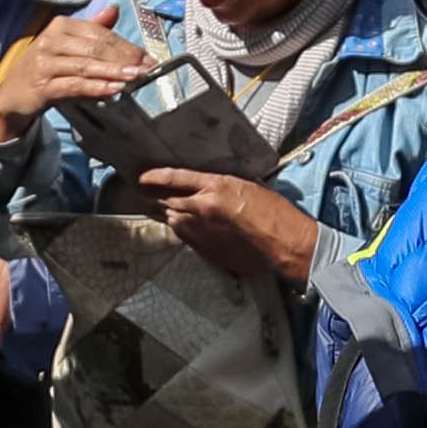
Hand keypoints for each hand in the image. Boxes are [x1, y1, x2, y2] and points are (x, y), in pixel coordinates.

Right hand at [0, 16, 158, 142]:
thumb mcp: (67, 45)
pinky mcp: (41, 86)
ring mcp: (44, 63)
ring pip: (86, 65)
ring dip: (113, 72)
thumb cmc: (46, 67)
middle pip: (95, 48)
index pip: (100, 33)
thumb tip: (114, 9)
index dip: (126, 45)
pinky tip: (113, 89)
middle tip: (147, 68)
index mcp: (60, 26)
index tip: (147, 57)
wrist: (13, 95)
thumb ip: (92, 28)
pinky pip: (73, 85)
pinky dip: (95, 87)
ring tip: (135, 77)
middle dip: (124, 59)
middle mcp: (50, 40)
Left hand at [135, 167, 320, 284]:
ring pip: (174, 220)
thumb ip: (220, 187)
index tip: (143, 178)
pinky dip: (183, 230)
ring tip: (173, 211)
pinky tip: (189, 228)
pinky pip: (185, 238)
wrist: (284, 242)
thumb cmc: (274, 211)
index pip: (175, 178)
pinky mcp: (206, 250)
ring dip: (172, 214)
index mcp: (215, 187)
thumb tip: (205, 189)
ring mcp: (202, 232)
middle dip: (161, 197)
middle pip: (169, 201)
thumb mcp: (247, 186)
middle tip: (155, 194)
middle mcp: (203, 208)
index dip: (155, 177)